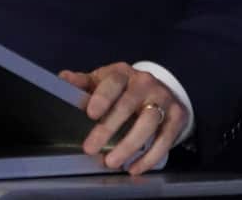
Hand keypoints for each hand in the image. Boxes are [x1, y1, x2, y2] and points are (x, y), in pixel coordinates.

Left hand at [59, 63, 184, 175]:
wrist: (160, 92)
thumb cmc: (123, 89)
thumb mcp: (102, 82)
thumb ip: (83, 83)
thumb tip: (63, 78)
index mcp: (123, 73)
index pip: (113, 82)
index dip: (102, 97)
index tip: (91, 113)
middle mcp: (145, 82)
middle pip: (128, 105)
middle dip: (109, 128)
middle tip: (90, 148)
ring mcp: (163, 98)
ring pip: (148, 122)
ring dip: (129, 145)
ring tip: (112, 162)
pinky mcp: (177, 116)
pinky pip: (166, 138)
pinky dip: (150, 156)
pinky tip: (135, 167)